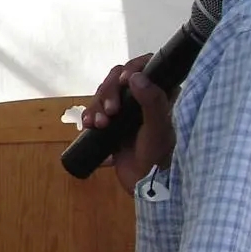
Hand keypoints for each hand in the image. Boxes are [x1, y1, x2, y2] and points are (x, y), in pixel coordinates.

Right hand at [80, 54, 175, 194]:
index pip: (147, 66)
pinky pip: (95, 110)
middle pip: (118, 78)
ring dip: (97, 106)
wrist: (144, 185)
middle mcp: (142, 97)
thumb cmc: (158, 156)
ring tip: (99, 125)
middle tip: (110, 112)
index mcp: (161, 94)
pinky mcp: (111, 122)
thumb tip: (135, 77)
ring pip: (104, 93)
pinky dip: (89, 115)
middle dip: (109, 92)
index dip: (133, 68)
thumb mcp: (158, 128)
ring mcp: (125, 110)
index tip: (124, 80)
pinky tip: (89, 126)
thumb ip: (152, 101)